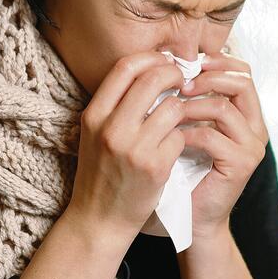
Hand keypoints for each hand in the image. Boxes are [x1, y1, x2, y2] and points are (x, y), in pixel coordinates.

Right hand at [65, 52, 189, 239]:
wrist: (99, 220)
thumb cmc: (100, 174)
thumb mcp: (94, 134)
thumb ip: (115, 106)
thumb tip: (149, 71)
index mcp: (93, 115)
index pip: (125, 67)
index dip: (150, 58)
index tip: (164, 61)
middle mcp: (111, 128)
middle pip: (152, 79)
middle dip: (174, 74)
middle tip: (183, 80)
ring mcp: (133, 148)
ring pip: (173, 107)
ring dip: (183, 107)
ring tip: (181, 114)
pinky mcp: (155, 167)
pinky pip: (180, 137)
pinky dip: (183, 138)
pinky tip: (178, 145)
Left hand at [177, 50, 269, 240]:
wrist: (191, 217)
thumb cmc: (185, 172)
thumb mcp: (191, 128)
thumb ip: (193, 101)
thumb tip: (171, 64)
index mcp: (247, 115)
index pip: (243, 72)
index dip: (218, 61)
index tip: (188, 62)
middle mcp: (255, 128)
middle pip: (242, 82)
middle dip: (208, 76)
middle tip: (179, 83)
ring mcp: (252, 146)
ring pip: (223, 107)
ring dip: (191, 105)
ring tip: (169, 110)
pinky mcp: (241, 164)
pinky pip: (211, 136)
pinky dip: (186, 132)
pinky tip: (171, 137)